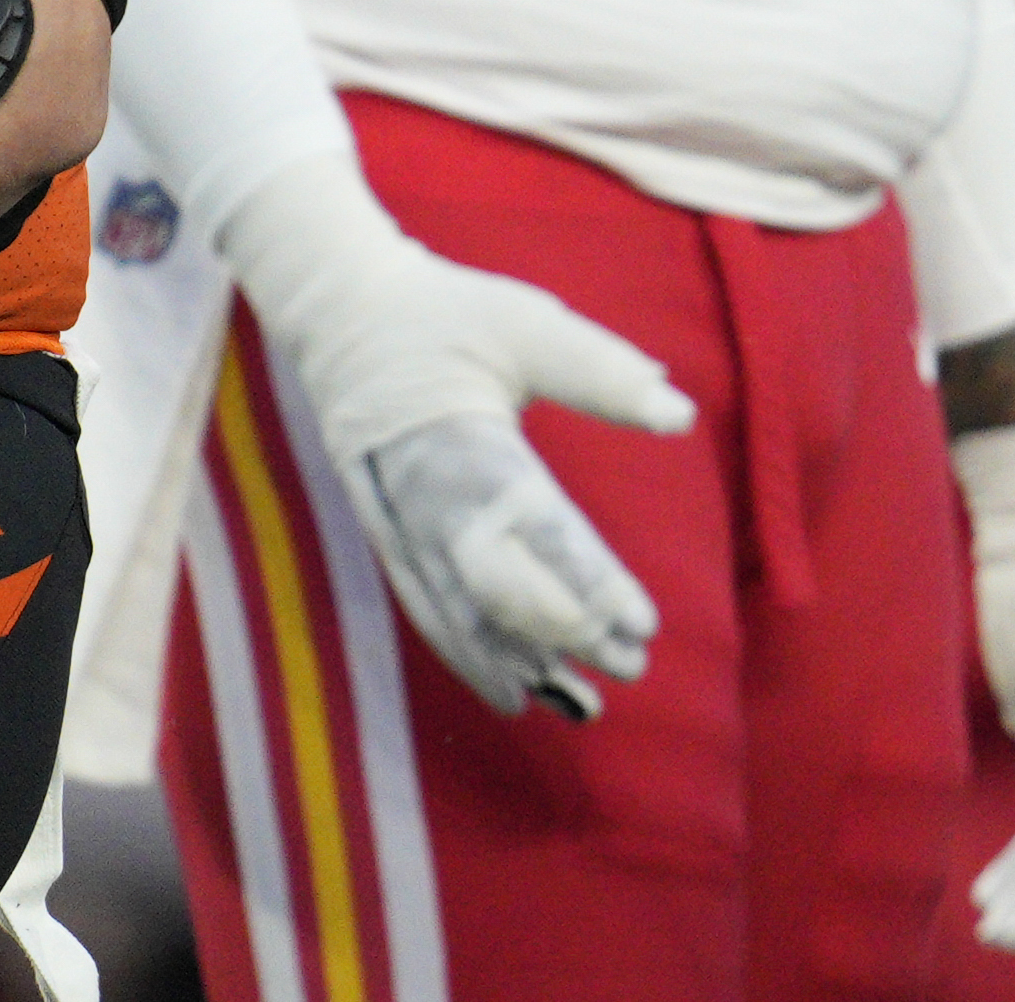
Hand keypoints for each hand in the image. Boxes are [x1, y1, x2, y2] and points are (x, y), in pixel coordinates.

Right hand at [218, 155, 694, 717]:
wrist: (334, 311)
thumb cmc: (438, 311)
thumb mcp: (522, 323)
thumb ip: (598, 372)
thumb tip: (680, 415)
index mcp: (456, 436)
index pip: (528, 526)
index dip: (584, 581)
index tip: (641, 622)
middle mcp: (418, 489)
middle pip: (491, 584)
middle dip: (562, 632)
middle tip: (629, 665)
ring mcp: (392, 516)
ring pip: (454, 610)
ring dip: (518, 661)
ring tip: (581, 704)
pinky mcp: (383, 529)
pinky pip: (426, 605)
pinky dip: (468, 653)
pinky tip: (511, 690)